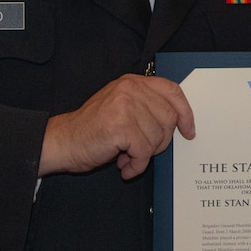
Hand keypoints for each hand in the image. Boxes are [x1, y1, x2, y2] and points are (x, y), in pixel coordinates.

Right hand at [38, 74, 194, 179]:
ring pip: (157, 138)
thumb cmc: (92, 130)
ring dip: (144, 155)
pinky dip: (136, 166)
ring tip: (127, 157)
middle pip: (169, 118)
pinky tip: (124, 167)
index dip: (185, 112)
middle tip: (142, 150)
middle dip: (160, 142)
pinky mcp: (120, 126)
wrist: (63, 142)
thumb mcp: (121, 108)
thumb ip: (146, 107)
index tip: (188, 130)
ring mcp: (125, 106)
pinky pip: (143, 152)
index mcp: (133, 83)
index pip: (172, 91)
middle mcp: (130, 89)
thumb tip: (178, 120)